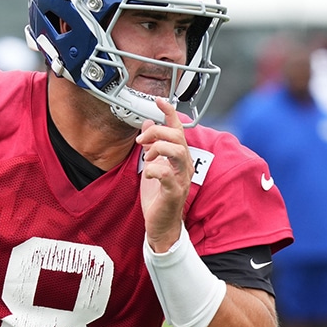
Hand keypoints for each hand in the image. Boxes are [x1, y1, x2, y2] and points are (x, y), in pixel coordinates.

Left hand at [135, 98, 191, 251]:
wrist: (161, 226)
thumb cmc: (158, 197)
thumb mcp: (151, 165)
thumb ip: (150, 145)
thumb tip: (146, 122)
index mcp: (179, 158)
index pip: (178, 130)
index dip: (170, 113)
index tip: (159, 100)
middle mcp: (185, 166)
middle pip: (177, 138)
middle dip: (157, 133)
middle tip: (141, 140)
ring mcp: (181, 179)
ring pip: (178, 152)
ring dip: (158, 149)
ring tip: (147, 157)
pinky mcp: (174, 193)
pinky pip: (167, 175)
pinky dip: (155, 170)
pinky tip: (147, 174)